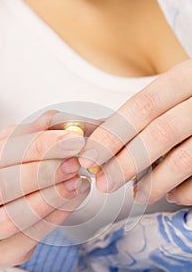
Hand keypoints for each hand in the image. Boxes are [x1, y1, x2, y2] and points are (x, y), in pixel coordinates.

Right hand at [0, 111, 89, 266]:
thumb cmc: (1, 179)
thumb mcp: (9, 151)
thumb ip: (28, 135)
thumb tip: (52, 119)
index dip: (34, 146)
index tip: (70, 139)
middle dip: (43, 173)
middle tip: (75, 162)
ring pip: (13, 217)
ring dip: (51, 197)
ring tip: (77, 180)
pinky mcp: (0, 256)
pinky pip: (30, 237)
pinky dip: (57, 216)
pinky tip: (75, 198)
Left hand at [79, 60, 191, 205]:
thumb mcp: (175, 94)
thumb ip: (145, 115)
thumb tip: (101, 146)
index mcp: (188, 77)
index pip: (143, 106)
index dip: (112, 134)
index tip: (90, 157)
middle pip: (160, 133)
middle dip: (126, 163)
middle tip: (105, 183)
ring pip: (184, 159)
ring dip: (154, 183)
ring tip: (138, 194)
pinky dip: (184, 192)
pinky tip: (172, 195)